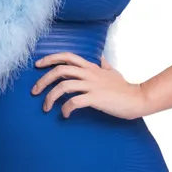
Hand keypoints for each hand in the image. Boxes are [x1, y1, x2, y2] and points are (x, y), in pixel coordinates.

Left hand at [30, 53, 146, 119]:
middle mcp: (89, 74)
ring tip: (46, 107)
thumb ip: (104, 65)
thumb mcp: (113, 72)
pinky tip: (65, 115)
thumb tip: (100, 58)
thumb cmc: (124, 88)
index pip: (67, 56)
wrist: (137, 99)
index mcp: (91, 67)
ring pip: (64, 86)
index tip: (37, 65)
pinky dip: (66, 109)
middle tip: (34, 91)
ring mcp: (92, 86)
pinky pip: (74, 102)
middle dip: (43, 79)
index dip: (50, 58)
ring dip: (50, 97)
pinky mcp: (95, 99)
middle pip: (60, 70)